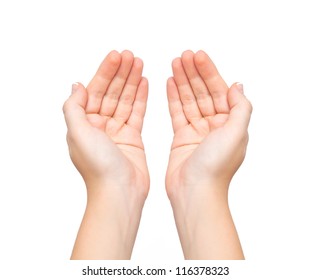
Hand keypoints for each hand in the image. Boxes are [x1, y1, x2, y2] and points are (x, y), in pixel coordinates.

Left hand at [63, 50, 148, 258]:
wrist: (120, 192)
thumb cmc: (98, 167)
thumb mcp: (77, 132)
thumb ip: (74, 107)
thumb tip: (77, 86)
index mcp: (84, 124)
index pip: (95, 91)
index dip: (105, 73)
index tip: (116, 56)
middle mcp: (99, 126)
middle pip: (111, 93)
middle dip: (120, 73)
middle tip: (131, 56)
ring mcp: (117, 131)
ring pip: (125, 100)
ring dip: (132, 82)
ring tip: (140, 64)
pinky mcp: (133, 138)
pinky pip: (137, 113)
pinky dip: (141, 98)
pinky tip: (145, 83)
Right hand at [166, 50, 251, 258]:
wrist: (194, 193)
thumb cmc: (216, 167)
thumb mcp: (237, 133)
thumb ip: (240, 108)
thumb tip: (237, 86)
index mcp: (231, 124)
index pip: (219, 91)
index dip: (209, 72)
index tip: (197, 56)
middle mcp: (215, 126)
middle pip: (203, 93)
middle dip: (194, 73)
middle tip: (183, 56)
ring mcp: (197, 131)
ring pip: (189, 100)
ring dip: (182, 82)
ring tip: (175, 64)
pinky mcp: (181, 138)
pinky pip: (177, 113)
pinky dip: (174, 97)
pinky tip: (170, 83)